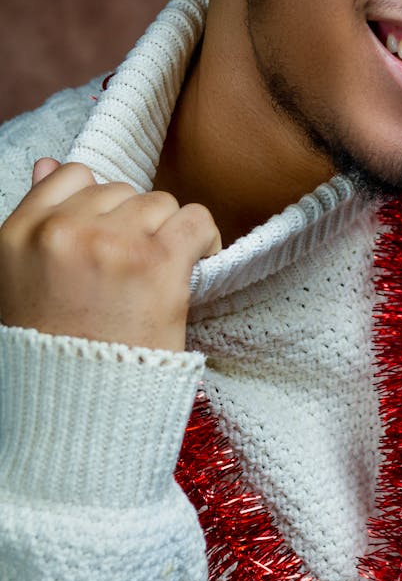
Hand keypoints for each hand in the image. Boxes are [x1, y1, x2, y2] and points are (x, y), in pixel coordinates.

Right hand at [0, 159, 220, 350]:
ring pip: (159, 202)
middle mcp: (61, 232)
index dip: (98, 205)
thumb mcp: (21, 281)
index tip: (109, 236)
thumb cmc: (53, 353)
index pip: (71, 176)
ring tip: (156, 275)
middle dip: (132, 224)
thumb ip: (36, 219)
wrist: (77, 418)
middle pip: (121, 190)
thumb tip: (47, 163)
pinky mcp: (157, 262)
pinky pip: (196, 220)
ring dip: (166, 234)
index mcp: (18, 235)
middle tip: (131, 271)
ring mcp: (111, 243)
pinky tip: (195, 265)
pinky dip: (204, 240)